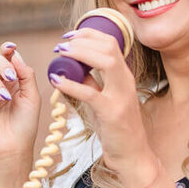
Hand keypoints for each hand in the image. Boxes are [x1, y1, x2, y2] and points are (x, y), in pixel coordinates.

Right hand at [0, 43, 41, 187]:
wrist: (12, 147)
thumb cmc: (25, 125)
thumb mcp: (32, 97)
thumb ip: (26, 75)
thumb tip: (15, 55)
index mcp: (13, 81)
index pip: (8, 59)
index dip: (7, 50)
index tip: (11, 47)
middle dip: (2, 64)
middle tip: (10, 76)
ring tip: (4, 98)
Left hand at [47, 29, 160, 187]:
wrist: (131, 154)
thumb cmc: (116, 127)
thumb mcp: (103, 99)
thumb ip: (92, 82)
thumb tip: (74, 67)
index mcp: (123, 75)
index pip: (110, 42)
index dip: (88, 34)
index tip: (68, 36)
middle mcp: (125, 81)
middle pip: (109, 46)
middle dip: (83, 40)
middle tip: (62, 45)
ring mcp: (120, 96)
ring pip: (106, 62)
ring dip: (80, 54)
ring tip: (61, 54)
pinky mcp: (112, 112)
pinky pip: (90, 93)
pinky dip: (71, 84)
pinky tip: (57, 81)